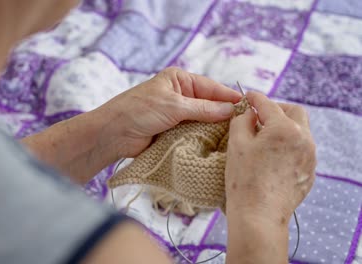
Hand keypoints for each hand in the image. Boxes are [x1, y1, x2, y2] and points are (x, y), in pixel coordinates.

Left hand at [99, 67, 240, 157]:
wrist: (113, 134)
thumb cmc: (138, 111)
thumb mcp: (174, 106)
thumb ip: (204, 108)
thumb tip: (231, 109)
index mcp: (179, 80)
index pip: (212, 87)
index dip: (230, 97)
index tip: (249, 107)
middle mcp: (180, 95)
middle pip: (210, 105)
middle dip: (224, 115)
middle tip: (246, 126)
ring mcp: (177, 115)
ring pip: (204, 122)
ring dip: (214, 130)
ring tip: (235, 139)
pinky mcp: (174, 132)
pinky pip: (194, 134)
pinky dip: (204, 140)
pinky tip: (218, 146)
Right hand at [225, 91, 316, 223]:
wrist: (258, 215)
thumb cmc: (245, 179)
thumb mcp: (236, 143)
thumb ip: (242, 120)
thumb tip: (249, 113)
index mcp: (285, 128)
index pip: (268, 104)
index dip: (255, 98)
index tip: (247, 96)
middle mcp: (304, 139)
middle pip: (294, 112)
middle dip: (277, 109)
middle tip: (259, 115)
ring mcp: (310, 157)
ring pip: (300, 131)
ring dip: (283, 127)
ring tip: (263, 137)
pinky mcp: (309, 172)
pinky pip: (301, 150)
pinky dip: (287, 146)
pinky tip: (272, 156)